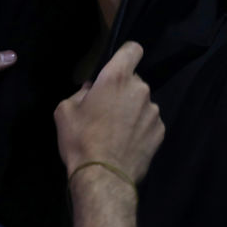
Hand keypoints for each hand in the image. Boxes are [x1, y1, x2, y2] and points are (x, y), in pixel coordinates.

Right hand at [54, 41, 163, 226]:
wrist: (103, 177)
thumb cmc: (80, 139)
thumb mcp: (65, 110)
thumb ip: (80, 92)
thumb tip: (91, 90)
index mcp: (116, 77)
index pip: (133, 49)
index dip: (126, 54)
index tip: (117, 66)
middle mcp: (140, 89)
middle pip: (134, 80)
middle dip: (122, 90)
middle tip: (106, 109)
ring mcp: (153, 111)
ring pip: (142, 102)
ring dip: (132, 110)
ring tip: (116, 131)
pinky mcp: (160, 131)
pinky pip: (149, 122)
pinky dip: (140, 127)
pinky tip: (127, 142)